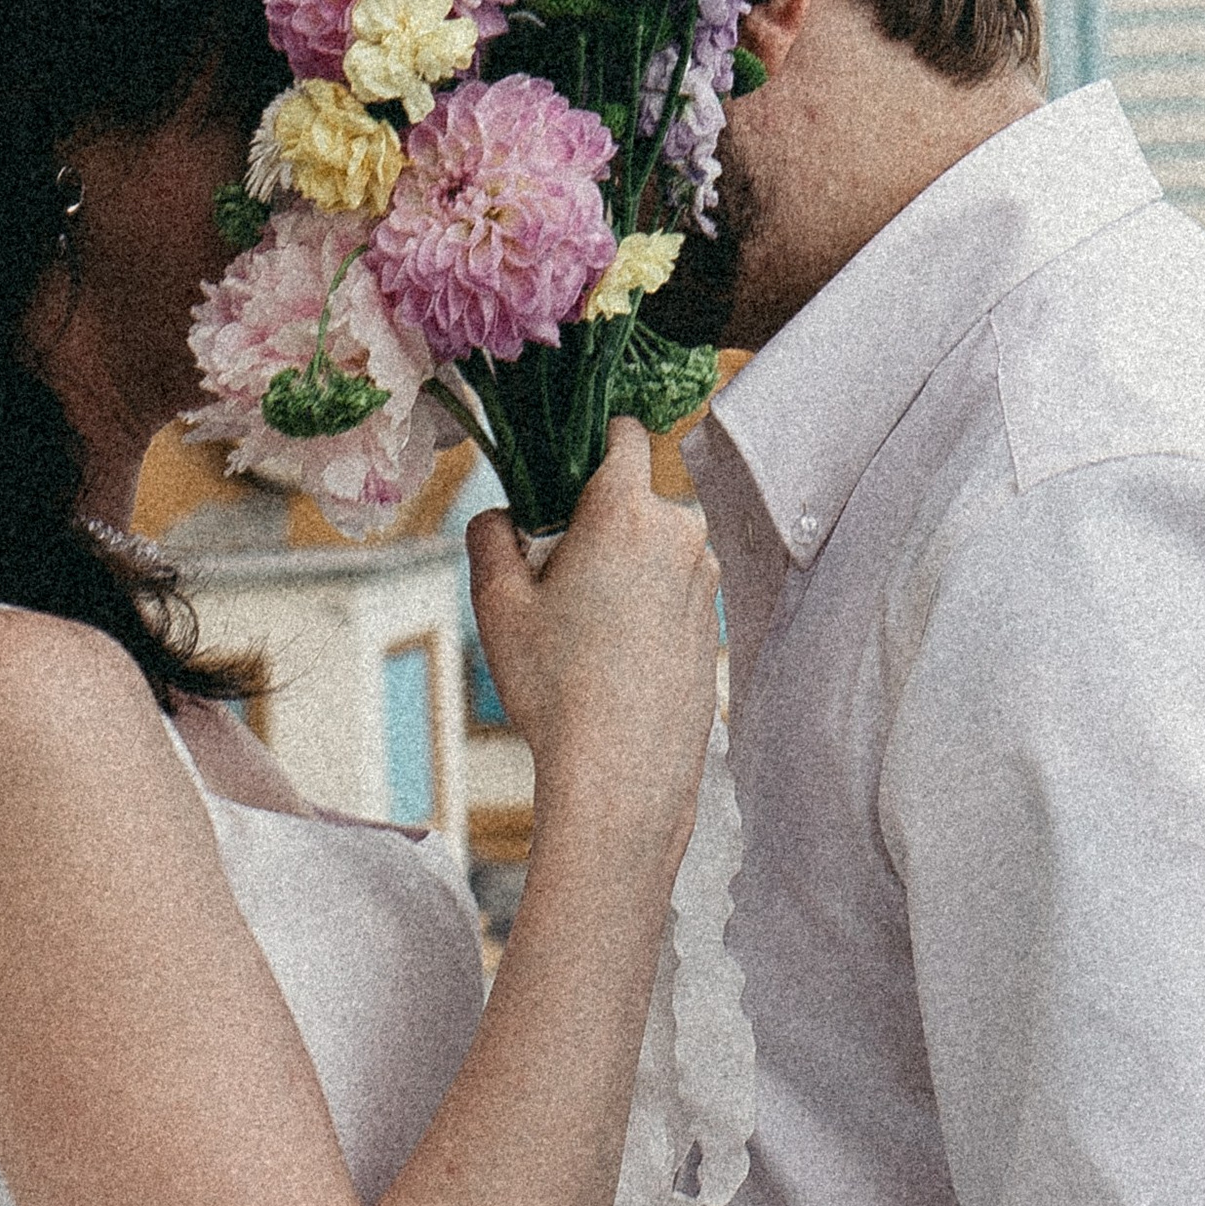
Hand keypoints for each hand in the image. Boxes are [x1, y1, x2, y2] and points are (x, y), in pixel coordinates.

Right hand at [465, 420, 718, 860]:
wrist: (623, 772)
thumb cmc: (557, 685)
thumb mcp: (497, 604)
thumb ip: (492, 536)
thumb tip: (504, 516)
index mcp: (626, 511)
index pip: (623, 433)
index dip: (589, 443)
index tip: (559, 480)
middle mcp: (679, 533)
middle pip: (633, 496)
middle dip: (595, 520)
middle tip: (554, 577)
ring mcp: (703, 579)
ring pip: (654, 545)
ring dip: (622, 564)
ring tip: (582, 628)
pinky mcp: (712, 622)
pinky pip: (671, 589)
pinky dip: (644, 604)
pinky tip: (612, 656)